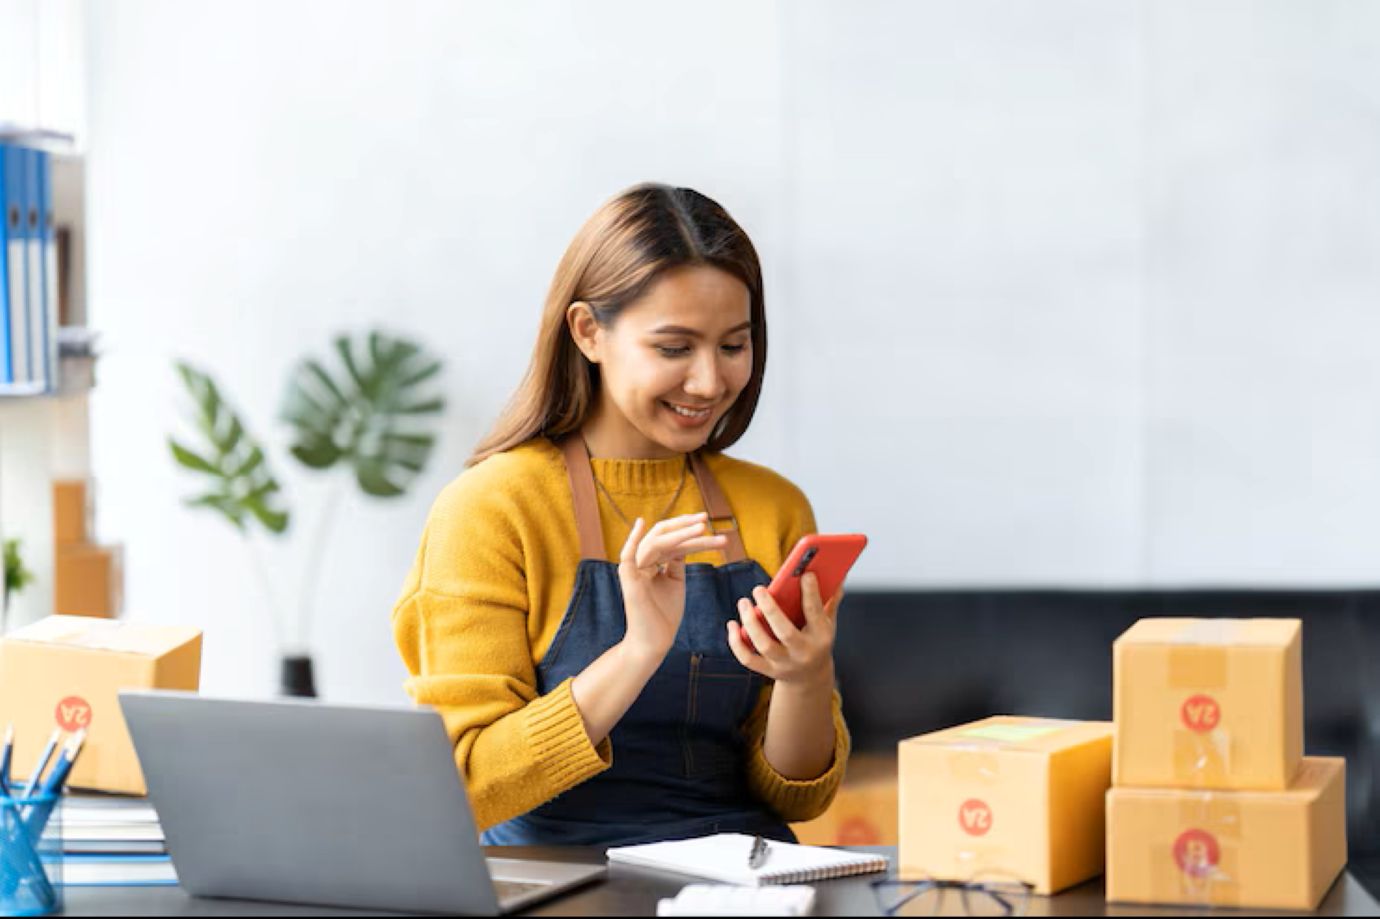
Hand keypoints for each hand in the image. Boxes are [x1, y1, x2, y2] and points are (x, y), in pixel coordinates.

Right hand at [619, 512, 728, 658]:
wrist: (654, 642)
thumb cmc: (664, 615)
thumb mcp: (675, 581)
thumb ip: (675, 561)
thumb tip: (685, 542)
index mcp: (652, 561)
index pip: (670, 539)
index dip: (689, 530)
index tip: (711, 526)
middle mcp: (642, 562)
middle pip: (663, 535)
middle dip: (685, 526)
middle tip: (706, 519)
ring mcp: (634, 570)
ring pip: (655, 542)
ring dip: (679, 533)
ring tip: (702, 528)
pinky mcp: (629, 580)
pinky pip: (627, 555)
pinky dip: (632, 538)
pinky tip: (641, 523)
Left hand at [727, 572, 840, 687]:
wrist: (810, 678)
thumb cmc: (817, 641)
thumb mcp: (828, 623)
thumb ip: (829, 600)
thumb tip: (836, 575)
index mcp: (821, 637)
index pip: (815, 613)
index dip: (810, 593)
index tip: (805, 574)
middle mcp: (802, 652)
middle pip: (785, 632)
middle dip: (770, 609)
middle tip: (758, 588)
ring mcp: (784, 663)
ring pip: (764, 645)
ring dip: (750, 622)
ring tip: (744, 602)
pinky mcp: (767, 670)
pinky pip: (747, 658)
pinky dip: (736, 642)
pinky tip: (733, 624)